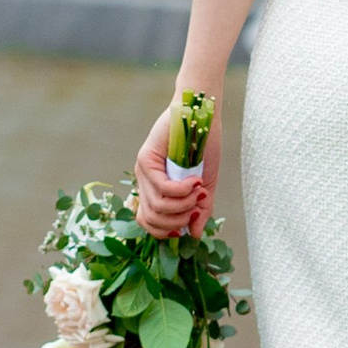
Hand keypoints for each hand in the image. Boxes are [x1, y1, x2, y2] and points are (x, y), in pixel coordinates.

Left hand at [133, 99, 218, 236]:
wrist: (202, 113)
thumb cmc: (204, 145)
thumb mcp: (205, 184)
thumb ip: (199, 209)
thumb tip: (194, 234)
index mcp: (155, 189)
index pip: (148, 223)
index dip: (168, 230)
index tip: (190, 219)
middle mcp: (144, 182)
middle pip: (150, 220)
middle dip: (177, 221)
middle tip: (196, 206)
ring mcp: (142, 170)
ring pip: (156, 207)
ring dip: (183, 205)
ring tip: (198, 190)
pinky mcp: (145, 158)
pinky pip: (161, 187)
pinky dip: (181, 190)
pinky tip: (195, 180)